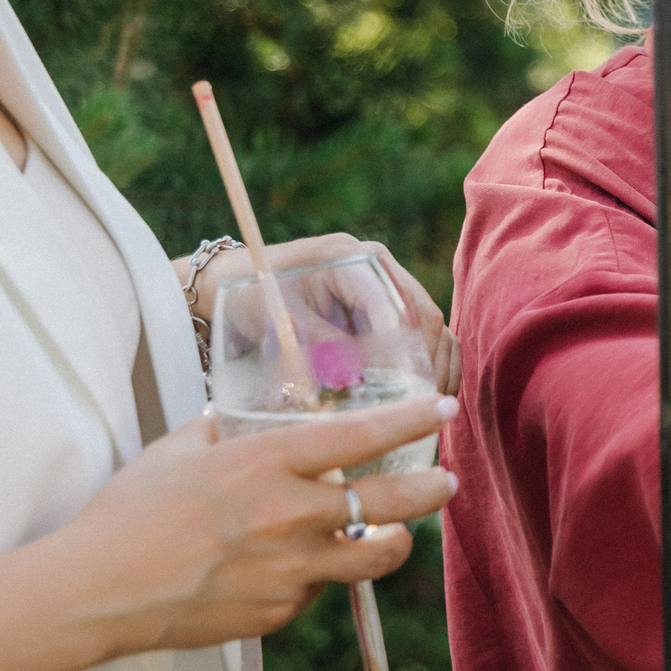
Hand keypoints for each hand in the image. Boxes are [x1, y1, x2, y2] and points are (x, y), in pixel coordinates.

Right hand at [54, 392, 459, 654]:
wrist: (99, 592)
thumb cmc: (129, 512)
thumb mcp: (179, 449)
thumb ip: (226, 430)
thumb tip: (248, 415)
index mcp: (266, 464)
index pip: (361, 436)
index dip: (410, 421)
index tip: (442, 407)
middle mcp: (290, 517)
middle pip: (390, 503)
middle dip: (431, 490)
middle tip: (448, 480)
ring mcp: (289, 572)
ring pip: (371, 556)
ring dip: (392, 541)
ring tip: (396, 532)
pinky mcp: (278, 613)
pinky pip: (316, 588)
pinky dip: (316, 573)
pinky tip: (295, 565)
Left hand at [194, 234, 460, 394]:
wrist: (235, 281)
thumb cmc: (252, 296)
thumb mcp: (282, 323)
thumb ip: (322, 349)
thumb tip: (360, 384)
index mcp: (353, 260)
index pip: (398, 309)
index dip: (407, 355)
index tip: (407, 395)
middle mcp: (378, 268)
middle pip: (425, 318)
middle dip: (429, 367)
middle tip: (423, 410)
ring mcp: (385, 286)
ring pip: (431, 329)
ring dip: (435, 370)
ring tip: (428, 411)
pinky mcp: (385, 308)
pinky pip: (422, 336)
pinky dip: (429, 366)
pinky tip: (423, 399)